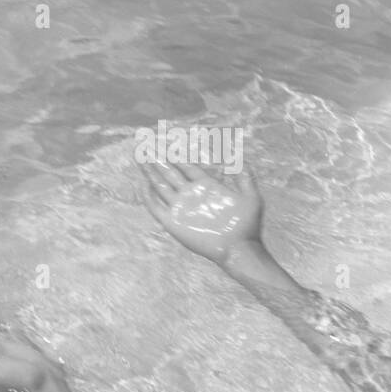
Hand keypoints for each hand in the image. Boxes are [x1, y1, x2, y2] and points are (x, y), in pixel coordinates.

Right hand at [138, 157, 263, 265]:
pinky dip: (148, 197)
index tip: (165, 142)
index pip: (186, 166)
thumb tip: (238, 157)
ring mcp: (181, 207)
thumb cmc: (246, 226)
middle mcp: (190, 194)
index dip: (175, 154)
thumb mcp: (251, 197)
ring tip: (139, 158)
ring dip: (149, 172)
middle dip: (157, 159)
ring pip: (160, 186)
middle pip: (169, 172)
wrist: (239, 250)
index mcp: (205, 185)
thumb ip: (245, 177)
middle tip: (145, 145)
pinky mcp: (173, 222)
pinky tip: (143, 184)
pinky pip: (156, 207)